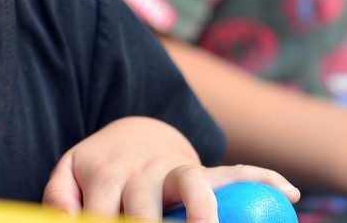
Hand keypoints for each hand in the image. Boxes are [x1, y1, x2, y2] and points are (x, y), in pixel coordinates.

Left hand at [42, 117, 298, 220]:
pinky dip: (264, 178)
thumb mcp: (69, 174)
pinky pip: (240, 170)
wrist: (133, 132)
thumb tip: (63, 219)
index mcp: (107, 174)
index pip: (102, 215)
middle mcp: (144, 171)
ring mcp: (177, 169)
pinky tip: (288, 194)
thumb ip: (58, 198)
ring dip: (202, 211)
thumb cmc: (101, 166)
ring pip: (194, 187)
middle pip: (145, 210)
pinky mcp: (207, 170)